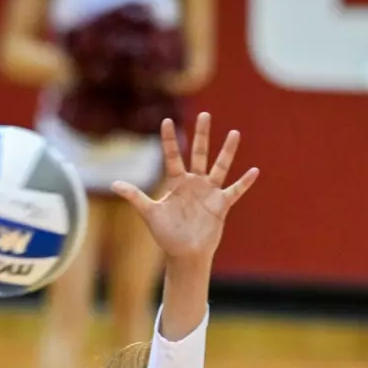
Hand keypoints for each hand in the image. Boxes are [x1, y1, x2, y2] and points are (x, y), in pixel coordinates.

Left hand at [113, 113, 258, 269]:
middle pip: (199, 154)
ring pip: (220, 167)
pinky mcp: (221, 204)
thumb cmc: (166, 234)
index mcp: (177, 182)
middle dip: (202, 135)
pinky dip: (244, 182)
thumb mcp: (149, 213)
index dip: (169, 139)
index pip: (173, 156)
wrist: (184, 253)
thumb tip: (113, 184)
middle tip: (204, 114)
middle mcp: (194, 183)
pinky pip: (234, 190)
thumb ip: (135, 196)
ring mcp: (209, 192)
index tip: (166, 120)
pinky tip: (254, 171)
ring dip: (227, 151)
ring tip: (235, 133)